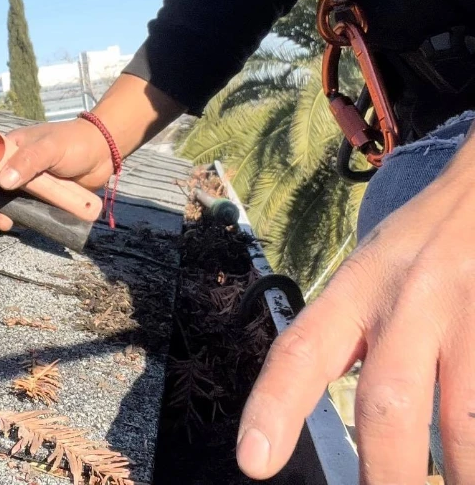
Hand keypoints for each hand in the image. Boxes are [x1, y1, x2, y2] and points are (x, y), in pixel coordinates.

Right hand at [0, 119, 113, 230]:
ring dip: (0, 212)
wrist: (104, 153)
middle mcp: (17, 166)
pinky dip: (21, 218)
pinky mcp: (43, 199)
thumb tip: (4, 181)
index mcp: (13, 148)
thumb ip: (28, 162)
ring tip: (3, 223)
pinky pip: (27, 210)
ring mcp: (30, 184)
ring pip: (7, 201)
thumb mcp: (50, 148)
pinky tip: (21, 224)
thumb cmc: (74, 143)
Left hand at [236, 175, 474, 483]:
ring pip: (464, 423)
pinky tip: (474, 460)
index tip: (254, 462)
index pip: (303, 348)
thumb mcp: (367, 275)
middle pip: (388, 403)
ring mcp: (468, 316)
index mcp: (357, 290)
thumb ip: (344, 334)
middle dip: (386, 475)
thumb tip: (302, 406)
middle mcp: (408, 302)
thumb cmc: (418, 245)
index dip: (274, 405)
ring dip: (460, 474)